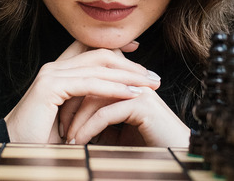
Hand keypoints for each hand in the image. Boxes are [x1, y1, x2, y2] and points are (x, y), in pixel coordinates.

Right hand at [3, 40, 159, 142]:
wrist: (15, 148)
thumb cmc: (42, 139)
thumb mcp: (72, 115)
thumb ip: (88, 101)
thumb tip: (118, 97)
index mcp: (58, 70)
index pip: (91, 49)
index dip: (116, 48)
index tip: (139, 51)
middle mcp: (54, 67)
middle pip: (100, 55)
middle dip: (130, 65)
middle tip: (154, 77)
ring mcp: (51, 74)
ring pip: (98, 67)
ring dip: (128, 76)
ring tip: (150, 85)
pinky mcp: (50, 87)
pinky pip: (90, 84)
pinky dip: (114, 88)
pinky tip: (132, 94)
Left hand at [63, 87, 190, 146]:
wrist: (177, 156)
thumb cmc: (147, 146)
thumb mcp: (116, 133)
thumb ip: (98, 122)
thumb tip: (71, 126)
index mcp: (125, 81)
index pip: (90, 77)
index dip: (72, 95)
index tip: (58, 117)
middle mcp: (131, 80)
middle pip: (88, 83)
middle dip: (69, 106)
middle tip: (57, 127)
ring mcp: (137, 90)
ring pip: (94, 99)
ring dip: (76, 120)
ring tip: (67, 138)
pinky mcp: (141, 104)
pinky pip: (105, 114)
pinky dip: (88, 129)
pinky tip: (78, 142)